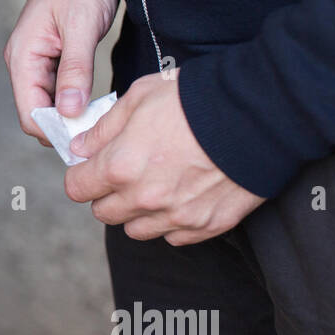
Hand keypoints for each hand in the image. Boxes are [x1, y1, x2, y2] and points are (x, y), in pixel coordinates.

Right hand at [4, 0, 118, 145]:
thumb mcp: (82, 25)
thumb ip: (75, 69)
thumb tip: (69, 112)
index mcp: (22, 56)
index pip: (30, 114)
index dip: (55, 131)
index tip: (87, 137)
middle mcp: (23, 63)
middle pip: (37, 114)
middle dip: (63, 126)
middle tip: (98, 130)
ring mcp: (35, 63)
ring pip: (48, 106)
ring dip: (70, 115)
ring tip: (100, 118)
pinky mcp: (50, 61)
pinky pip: (57, 92)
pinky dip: (73, 101)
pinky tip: (94, 102)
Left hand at [65, 70, 265, 244]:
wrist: (257, 115)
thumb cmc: (195, 99)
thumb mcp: (139, 97)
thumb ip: (103, 129)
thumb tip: (80, 148)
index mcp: (119, 167)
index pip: (77, 189)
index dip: (82, 175)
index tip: (90, 167)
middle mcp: (144, 199)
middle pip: (104, 213)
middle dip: (107, 194)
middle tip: (124, 172)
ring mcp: (176, 217)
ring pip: (136, 230)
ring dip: (137, 212)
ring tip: (155, 184)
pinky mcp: (206, 226)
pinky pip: (173, 237)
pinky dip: (171, 222)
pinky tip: (181, 195)